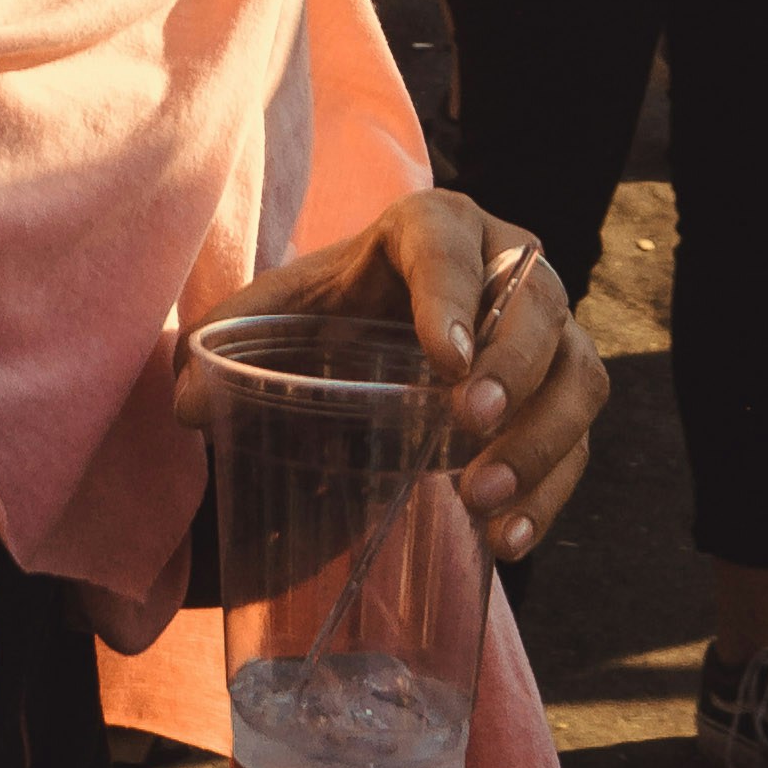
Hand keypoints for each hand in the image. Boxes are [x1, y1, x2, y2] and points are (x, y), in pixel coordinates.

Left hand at [184, 189, 604, 566]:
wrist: (375, 328)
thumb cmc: (326, 310)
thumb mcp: (271, 315)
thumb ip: (219, 345)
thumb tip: (187, 403)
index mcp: (433, 226)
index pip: (450, 246)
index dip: (455, 296)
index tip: (447, 360)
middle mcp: (506, 263)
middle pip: (536, 306)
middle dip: (512, 371)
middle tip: (467, 427)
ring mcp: (548, 328)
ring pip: (578, 373)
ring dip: (542, 440)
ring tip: (482, 500)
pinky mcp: (563, 391)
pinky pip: (581, 439)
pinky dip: (552, 492)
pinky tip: (507, 540)